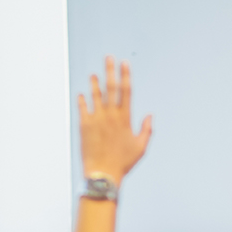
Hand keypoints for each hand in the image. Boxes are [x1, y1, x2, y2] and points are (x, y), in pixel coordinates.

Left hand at [78, 56, 152, 183]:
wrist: (103, 173)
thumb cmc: (123, 163)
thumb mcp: (141, 147)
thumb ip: (146, 130)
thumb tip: (150, 116)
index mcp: (125, 119)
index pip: (126, 91)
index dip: (126, 75)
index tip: (125, 63)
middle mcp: (110, 116)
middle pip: (111, 88)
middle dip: (110, 71)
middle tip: (109, 58)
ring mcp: (96, 119)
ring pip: (95, 95)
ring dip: (94, 83)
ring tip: (93, 74)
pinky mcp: (84, 125)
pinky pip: (82, 108)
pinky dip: (82, 100)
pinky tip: (81, 94)